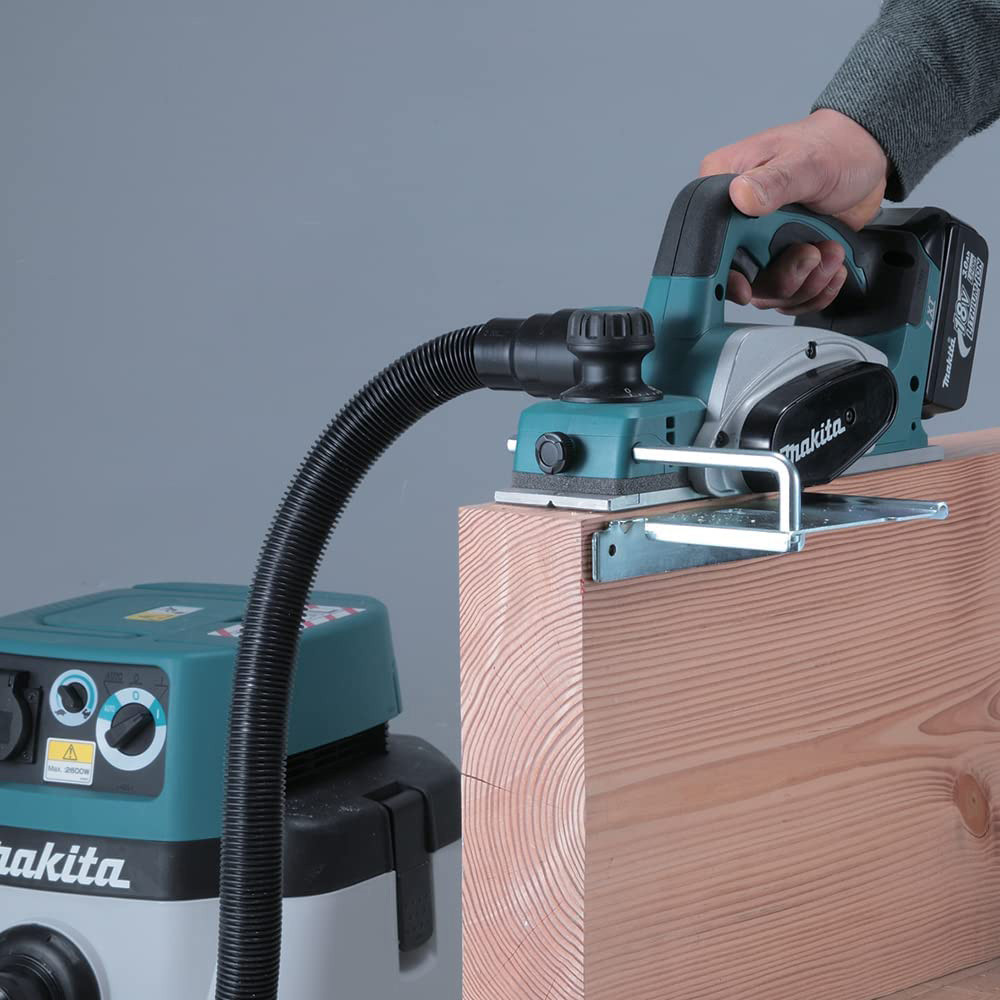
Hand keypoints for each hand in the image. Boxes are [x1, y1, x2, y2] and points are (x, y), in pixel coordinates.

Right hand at [699, 109, 889, 314]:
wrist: (866, 157)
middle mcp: (737, 225)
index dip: (727, 274)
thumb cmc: (832, 147)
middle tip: (810, 253)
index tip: (748, 286)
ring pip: (768, 293)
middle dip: (783, 278)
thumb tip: (740, 195)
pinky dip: (817, 289)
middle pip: (741, 279)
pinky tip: (832, 264)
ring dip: (807, 283)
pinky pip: (791, 296)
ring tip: (829, 251)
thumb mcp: (804, 162)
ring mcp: (761, 247)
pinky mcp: (784, 261)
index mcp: (724, 193)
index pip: (708, 246)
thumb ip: (773, 182)